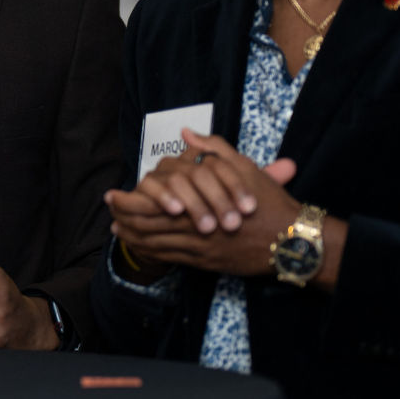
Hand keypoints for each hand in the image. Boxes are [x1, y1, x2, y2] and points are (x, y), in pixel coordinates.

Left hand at [107, 129, 299, 276]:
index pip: (152, 204)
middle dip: (123, 218)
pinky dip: (149, 252)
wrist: (291, 240)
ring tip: (116, 228)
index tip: (112, 195)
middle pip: (146, 226)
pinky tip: (139, 246)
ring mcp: (197, 249)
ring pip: (154, 244)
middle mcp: (193, 229)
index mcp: (199, 203)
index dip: (127, 202)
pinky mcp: (204, 263)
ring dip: (132, 236)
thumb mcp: (243, 168)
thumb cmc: (268, 203)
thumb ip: (213, 149)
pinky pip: (168, 259)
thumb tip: (187, 134)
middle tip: (108, 212)